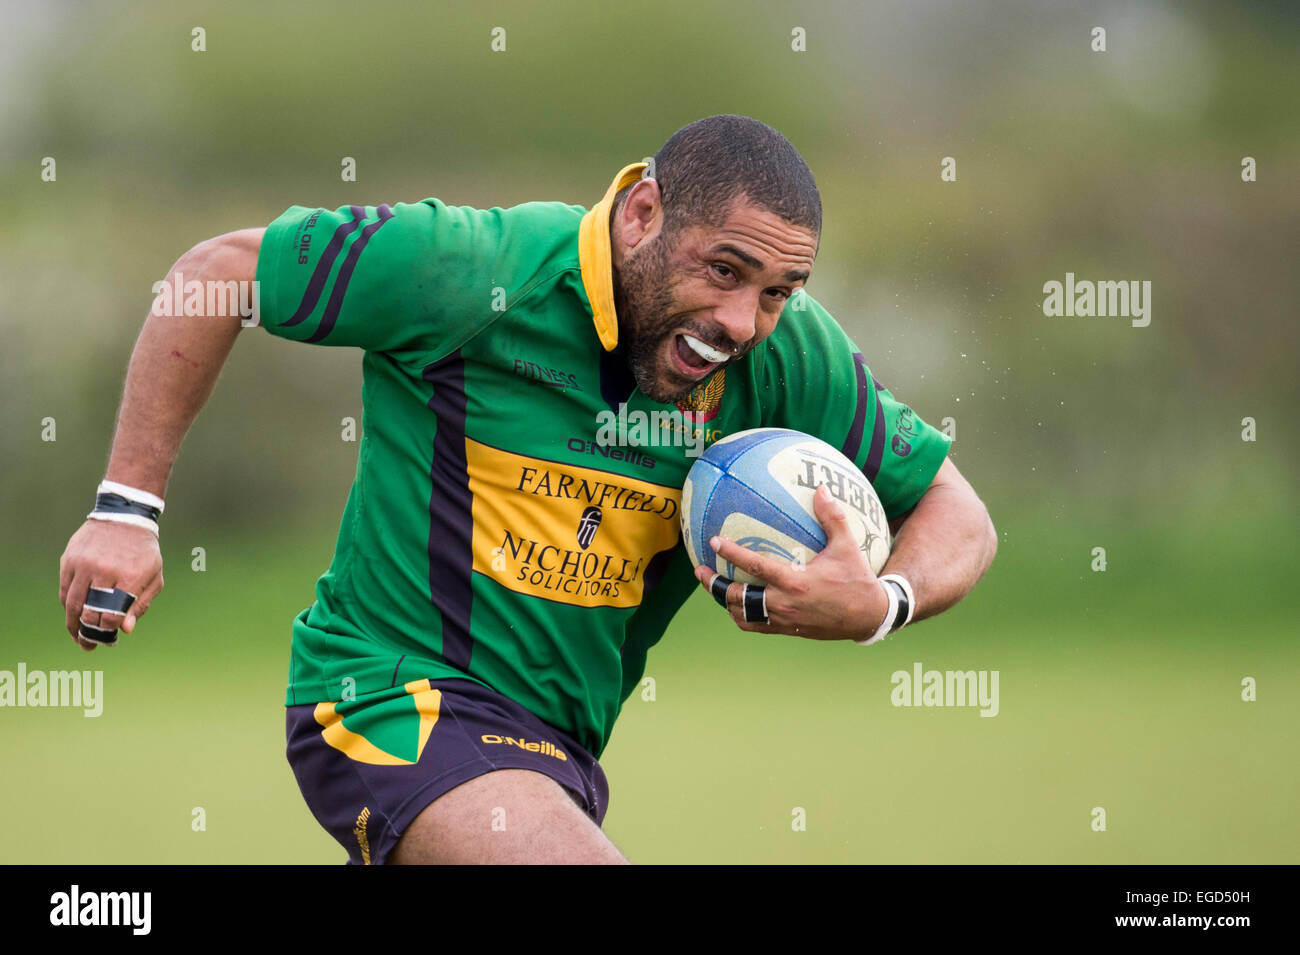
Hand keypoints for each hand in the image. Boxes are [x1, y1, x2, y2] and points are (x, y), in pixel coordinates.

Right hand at [59, 520, 163, 650]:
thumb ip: (141, 604)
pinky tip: (73, 614)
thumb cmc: (143, 551)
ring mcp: (84, 564)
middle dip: (88, 633)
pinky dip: (68, 605)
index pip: (113, 614)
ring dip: (73, 624)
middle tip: (88, 645)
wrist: (125, 517)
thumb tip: (125, 630)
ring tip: (77, 636)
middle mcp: (104, 570)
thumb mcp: (154, 576)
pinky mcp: (69, 559)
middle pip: (89, 611)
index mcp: (129, 576)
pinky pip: (65, 589)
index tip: (109, 638)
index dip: (109, 631)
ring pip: (72, 603)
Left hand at [692, 484, 888, 640]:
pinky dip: (741, 616)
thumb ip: (832, 517)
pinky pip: (756, 626)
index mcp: (795, 581)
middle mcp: (785, 604)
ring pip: (742, 615)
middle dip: (714, 585)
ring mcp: (784, 620)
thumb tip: (821, 487)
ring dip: (724, 603)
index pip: (755, 567)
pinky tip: (737, 604)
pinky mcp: (787, 631)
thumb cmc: (857, 579)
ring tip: (713, 588)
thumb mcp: (847, 546)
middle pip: (738, 597)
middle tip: (700, 571)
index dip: (732, 554)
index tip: (713, 542)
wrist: (869, 617)